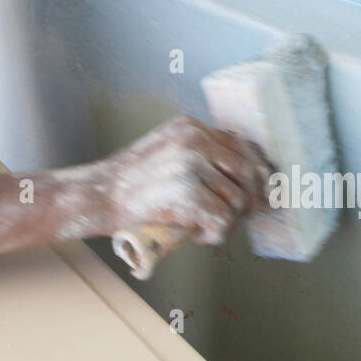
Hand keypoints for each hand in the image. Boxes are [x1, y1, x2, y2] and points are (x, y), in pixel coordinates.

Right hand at [99, 115, 270, 244]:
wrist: (98, 196)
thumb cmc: (132, 183)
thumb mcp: (167, 153)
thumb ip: (200, 157)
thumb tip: (250, 179)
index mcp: (190, 126)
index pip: (241, 145)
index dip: (256, 172)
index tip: (262, 193)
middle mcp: (194, 139)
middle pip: (248, 172)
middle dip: (251, 199)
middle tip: (242, 216)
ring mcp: (191, 164)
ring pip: (237, 200)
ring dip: (226, 221)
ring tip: (203, 227)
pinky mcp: (188, 193)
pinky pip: (222, 220)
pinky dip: (213, 234)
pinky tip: (196, 234)